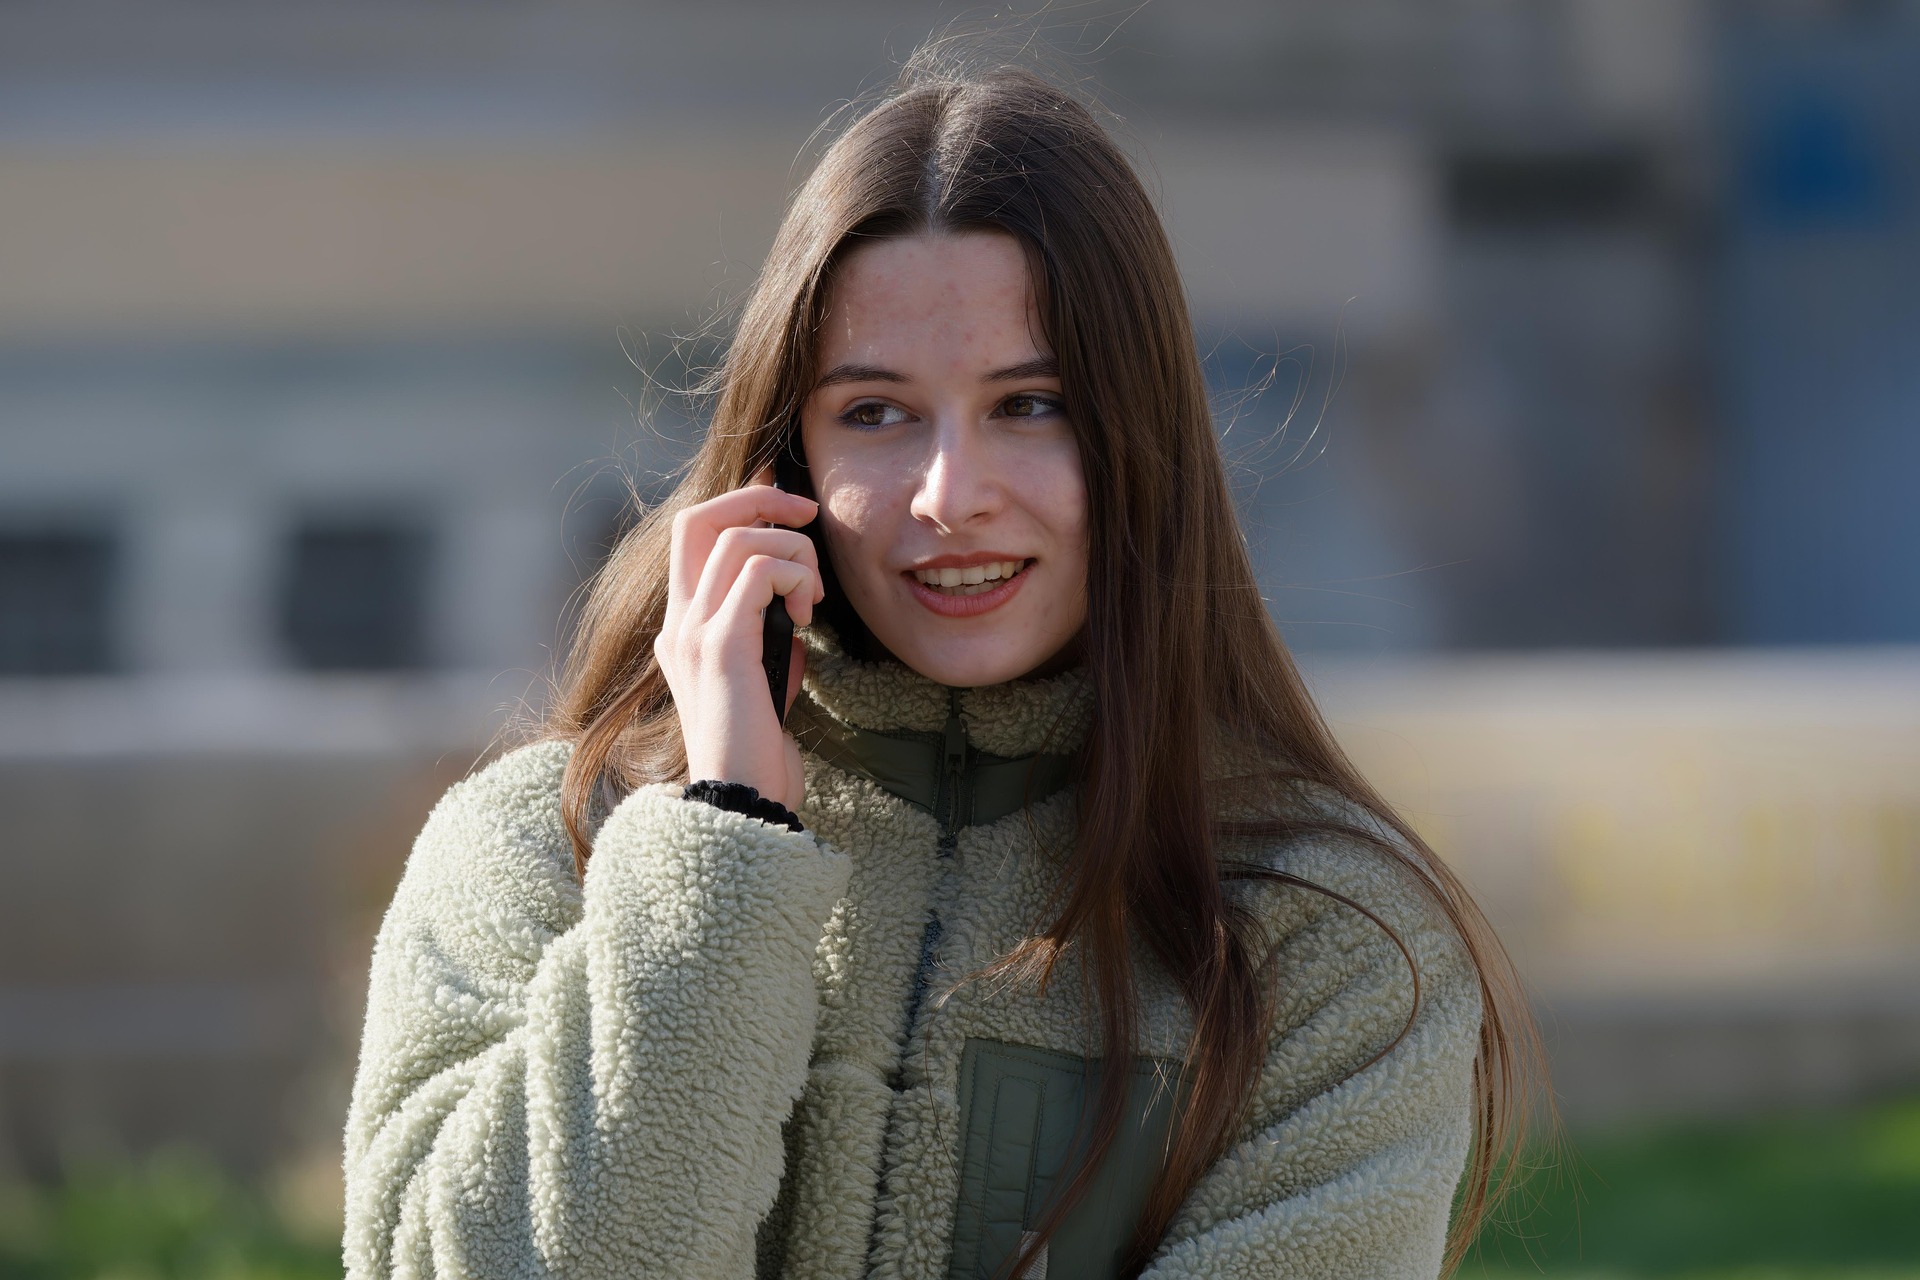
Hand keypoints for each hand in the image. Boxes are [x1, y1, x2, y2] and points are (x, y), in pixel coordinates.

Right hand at [655, 476, 820, 810]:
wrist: (744, 799)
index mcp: (683, 625)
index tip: (791, 504)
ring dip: (793, 551)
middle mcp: (678, 620)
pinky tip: (805, 617)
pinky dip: (794, 578)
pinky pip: (760, 571)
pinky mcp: (720, 643)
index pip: (694, 533)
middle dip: (760, 498)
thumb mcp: (768, 675)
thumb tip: (797, 593)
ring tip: (811, 598)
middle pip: (700, 517)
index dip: (741, 500)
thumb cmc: (761, 745)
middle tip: (807, 514)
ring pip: (740, 538)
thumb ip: (770, 631)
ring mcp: (692, 630)